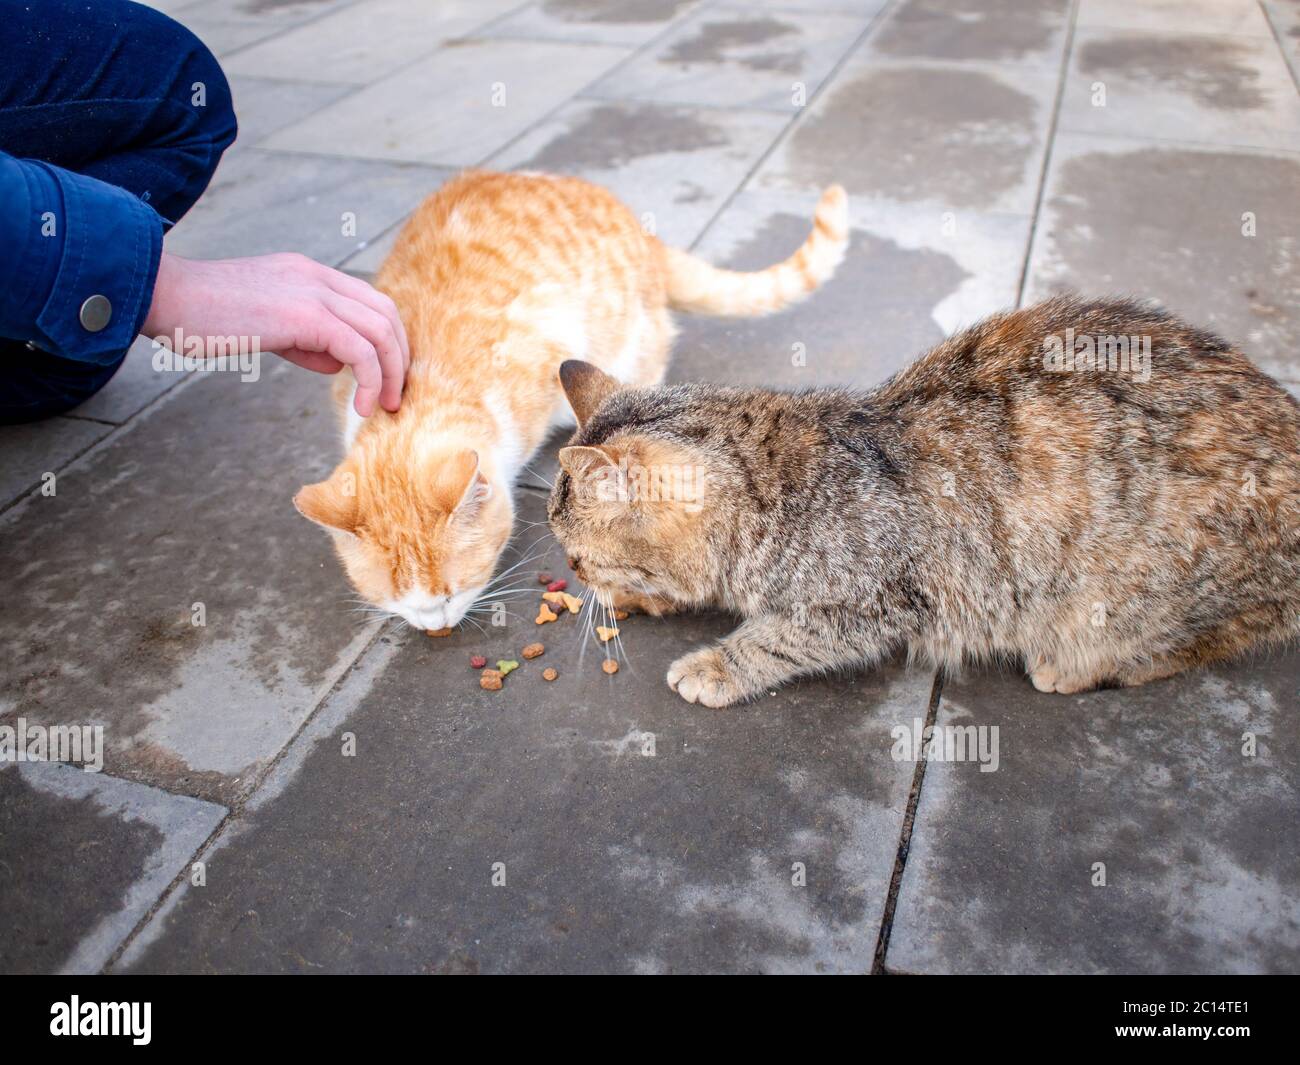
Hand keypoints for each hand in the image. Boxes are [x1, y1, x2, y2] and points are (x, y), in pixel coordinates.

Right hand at [143, 252, 409, 415]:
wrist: (163, 297)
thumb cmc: (202, 317)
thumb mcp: (266, 325)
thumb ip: (306, 340)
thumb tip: (338, 363)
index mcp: (309, 274)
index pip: (370, 302)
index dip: (388, 341)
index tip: (386, 378)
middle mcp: (318, 276)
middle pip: (386, 313)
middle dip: (399, 358)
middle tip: (395, 398)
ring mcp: (314, 291)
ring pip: (381, 330)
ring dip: (391, 373)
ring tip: (384, 408)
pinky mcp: (306, 314)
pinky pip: (360, 349)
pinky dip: (370, 380)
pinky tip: (361, 407)